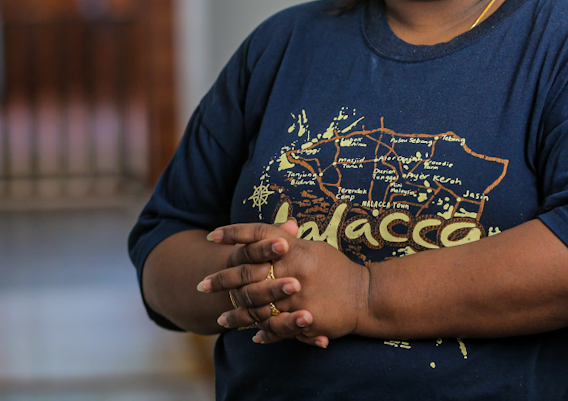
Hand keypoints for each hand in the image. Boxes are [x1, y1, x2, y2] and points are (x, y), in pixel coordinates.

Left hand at [204, 221, 369, 346]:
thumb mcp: (314, 248)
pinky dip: (262, 332)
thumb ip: (289, 240)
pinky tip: (250, 334)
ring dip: (236, 314)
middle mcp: (292, 271)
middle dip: (223, 279)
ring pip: (257, 306)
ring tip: (220, 320)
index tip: (211, 236)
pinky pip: (276, 328)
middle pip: (249, 272)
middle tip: (202, 284)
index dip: (234, 234)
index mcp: (294, 249)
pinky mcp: (304, 319)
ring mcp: (297, 297)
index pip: (258, 234)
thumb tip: (269, 232)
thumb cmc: (338, 269)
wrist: (365, 295)